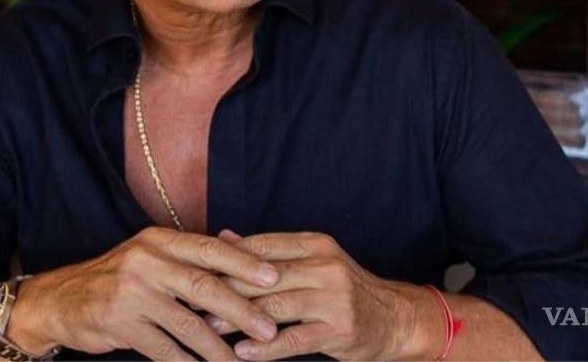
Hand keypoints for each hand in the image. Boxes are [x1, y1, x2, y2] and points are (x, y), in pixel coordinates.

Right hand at [9, 226, 280, 359]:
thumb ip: (189, 257)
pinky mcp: (121, 323)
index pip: (210, 249)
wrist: (61, 300)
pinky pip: (164, 349)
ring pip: (187, 324)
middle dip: (242, 310)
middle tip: (269, 329)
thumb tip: (239, 249)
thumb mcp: (150, 257)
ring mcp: (132, 293)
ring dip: (218, 348)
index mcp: (159, 240)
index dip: (244, 263)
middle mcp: (146, 261)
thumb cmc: (117, 279)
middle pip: (205, 286)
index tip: (275, 278)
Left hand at [205, 230, 441, 360]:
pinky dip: (265, 348)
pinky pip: (294, 339)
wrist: (395, 318)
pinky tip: (242, 352)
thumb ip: (268, 251)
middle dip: (225, 290)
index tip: (195, 270)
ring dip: (238, 319)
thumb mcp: (311, 261)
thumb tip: (222, 237)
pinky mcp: (339, 330)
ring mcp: (334, 299)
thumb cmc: (343, 290)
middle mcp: (325, 266)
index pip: (261, 246)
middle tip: (193, 301)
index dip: (225, 259)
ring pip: (275, 307)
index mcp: (315, 244)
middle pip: (264, 277)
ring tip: (209, 328)